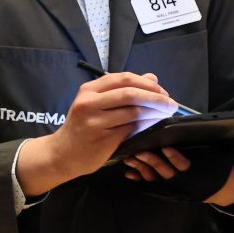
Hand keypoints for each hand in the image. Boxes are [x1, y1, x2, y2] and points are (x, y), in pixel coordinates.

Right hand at [17, 72, 176, 195]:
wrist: (63, 154)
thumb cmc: (81, 127)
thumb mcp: (95, 104)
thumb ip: (121, 90)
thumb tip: (152, 78)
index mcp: (88, 90)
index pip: (123, 78)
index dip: (146, 83)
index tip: (162, 91)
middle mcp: (89, 103)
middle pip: (130, 93)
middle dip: (156, 97)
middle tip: (171, 104)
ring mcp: (95, 121)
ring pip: (134, 111)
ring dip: (155, 113)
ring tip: (165, 115)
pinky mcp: (103, 138)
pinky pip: (131, 128)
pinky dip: (146, 126)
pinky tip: (152, 126)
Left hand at [124, 131, 233, 205]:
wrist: (232, 190)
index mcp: (205, 173)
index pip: (188, 166)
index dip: (177, 158)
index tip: (167, 148)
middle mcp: (190, 180)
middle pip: (167, 171)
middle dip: (154, 162)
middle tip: (140, 150)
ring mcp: (180, 184)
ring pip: (157, 177)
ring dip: (143, 168)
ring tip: (130, 158)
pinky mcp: (173, 184)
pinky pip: (153, 183)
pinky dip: (140, 178)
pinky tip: (127, 172)